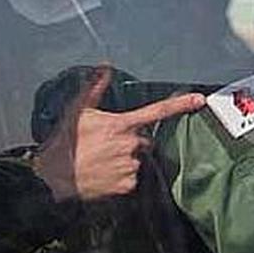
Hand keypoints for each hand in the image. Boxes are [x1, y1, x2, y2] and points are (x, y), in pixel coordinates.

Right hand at [34, 65, 205, 201]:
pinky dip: (123, 178)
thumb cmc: (65, 143)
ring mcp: (131, 165)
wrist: (53, 177)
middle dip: (133, 143)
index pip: (157, 111)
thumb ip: (94, 88)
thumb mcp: (77, 112)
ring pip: (139, 161)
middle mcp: (130, 145)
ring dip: (127, 161)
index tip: (199, 100)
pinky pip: (133, 179)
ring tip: (104, 162)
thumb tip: (104, 67)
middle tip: (109, 147)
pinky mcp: (128, 184)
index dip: (180, 104)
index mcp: (121, 125)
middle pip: (145, 142)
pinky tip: (106, 175)